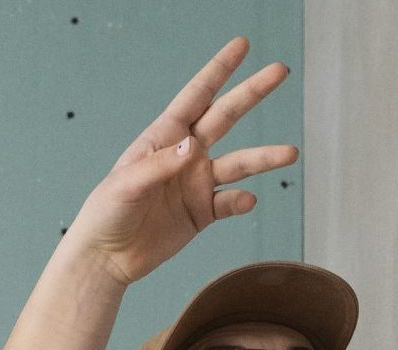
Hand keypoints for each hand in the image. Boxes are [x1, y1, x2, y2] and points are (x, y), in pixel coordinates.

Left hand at [63, 36, 298, 286]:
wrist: (107, 257)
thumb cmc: (107, 213)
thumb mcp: (126, 184)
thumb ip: (159, 164)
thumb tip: (193, 146)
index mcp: (164, 137)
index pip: (197, 96)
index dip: (219, 69)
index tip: (241, 45)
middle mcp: (186, 155)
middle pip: (226, 116)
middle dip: (252, 92)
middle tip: (280, 70)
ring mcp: (196, 184)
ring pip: (239, 164)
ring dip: (264, 158)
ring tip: (290, 152)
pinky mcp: (202, 213)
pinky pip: (229, 203)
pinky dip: (240, 201)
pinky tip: (247, 201)